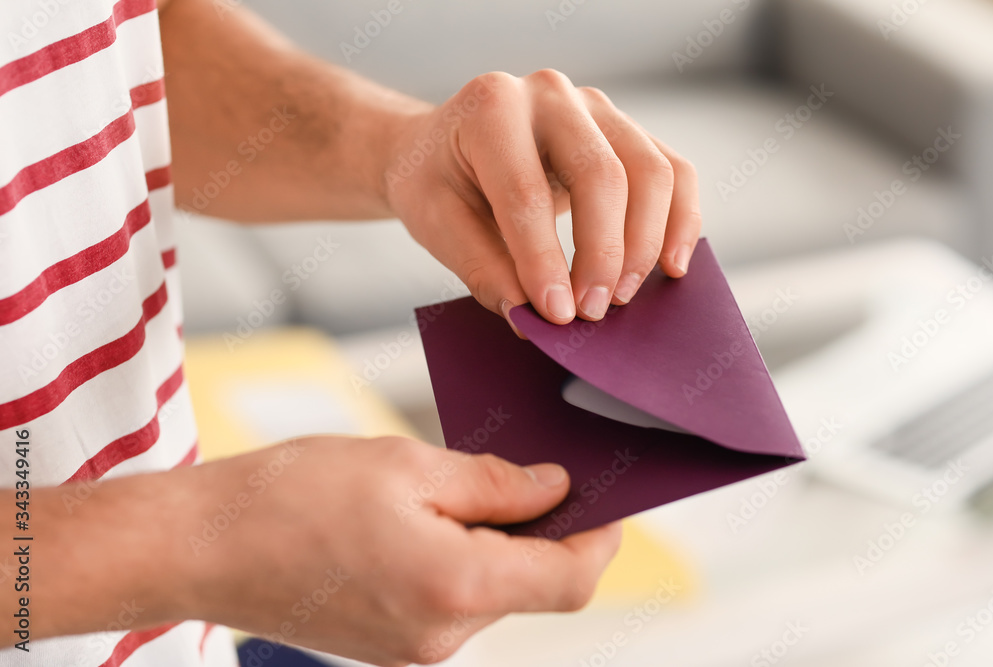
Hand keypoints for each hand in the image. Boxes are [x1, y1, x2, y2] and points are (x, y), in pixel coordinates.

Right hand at [181, 436, 620, 664]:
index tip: (605, 495)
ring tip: (461, 487)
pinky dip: (461, 560)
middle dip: (545, 529)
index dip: (601, 535)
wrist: (201, 546)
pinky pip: (452, 601)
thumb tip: (554, 488)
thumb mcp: (405, 465)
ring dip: (498, 542)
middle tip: (532, 469)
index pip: (571, 578)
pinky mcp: (390, 645)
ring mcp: (414, 649)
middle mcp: (442, 634)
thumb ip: (493, 483)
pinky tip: (428, 518)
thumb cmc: (292, 495)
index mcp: (455, 585)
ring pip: (492, 591)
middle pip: (533, 584)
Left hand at [384, 69, 702, 331]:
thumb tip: (530, 317)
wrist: (445, 146)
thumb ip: (483, 268)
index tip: (557, 315)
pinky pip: (673, 171)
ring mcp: (596, 107)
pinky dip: (681, 221)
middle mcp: (549, 94)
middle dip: (603, 254)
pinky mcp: (625, 130)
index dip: (544, 260)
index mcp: (490, 108)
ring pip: (650, 172)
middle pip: (603, 174)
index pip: (526, 192)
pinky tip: (671, 266)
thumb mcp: (437, 223)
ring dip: (645, 244)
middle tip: (592, 312)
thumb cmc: (437, 181)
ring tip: (620, 298)